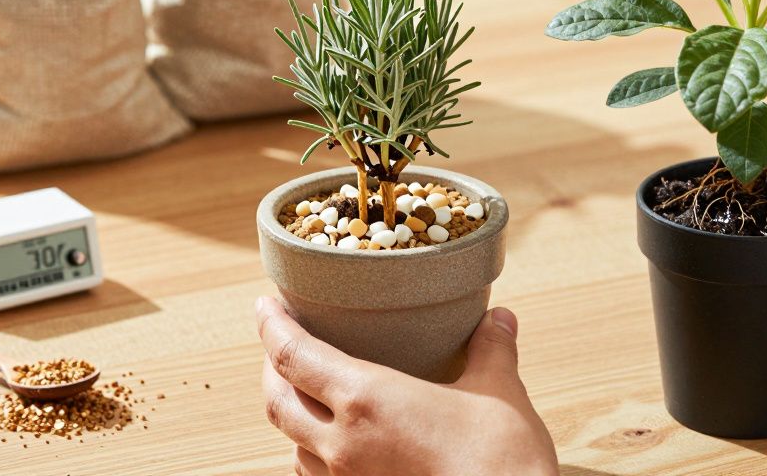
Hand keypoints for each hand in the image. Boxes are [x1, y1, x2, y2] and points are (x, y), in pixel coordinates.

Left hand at [255, 297, 557, 475]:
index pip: (294, 356)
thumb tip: (500, 318)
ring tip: (304, 392)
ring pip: (292, 443)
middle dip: (271, 367)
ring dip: (290, 413)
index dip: (272, 326)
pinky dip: (311, 453)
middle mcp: (344, 443)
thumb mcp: (499, 391)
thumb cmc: (500, 460)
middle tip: (279, 343)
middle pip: (278, 401)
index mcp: (367, 400)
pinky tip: (334, 444)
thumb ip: (491, 348)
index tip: (266, 306)